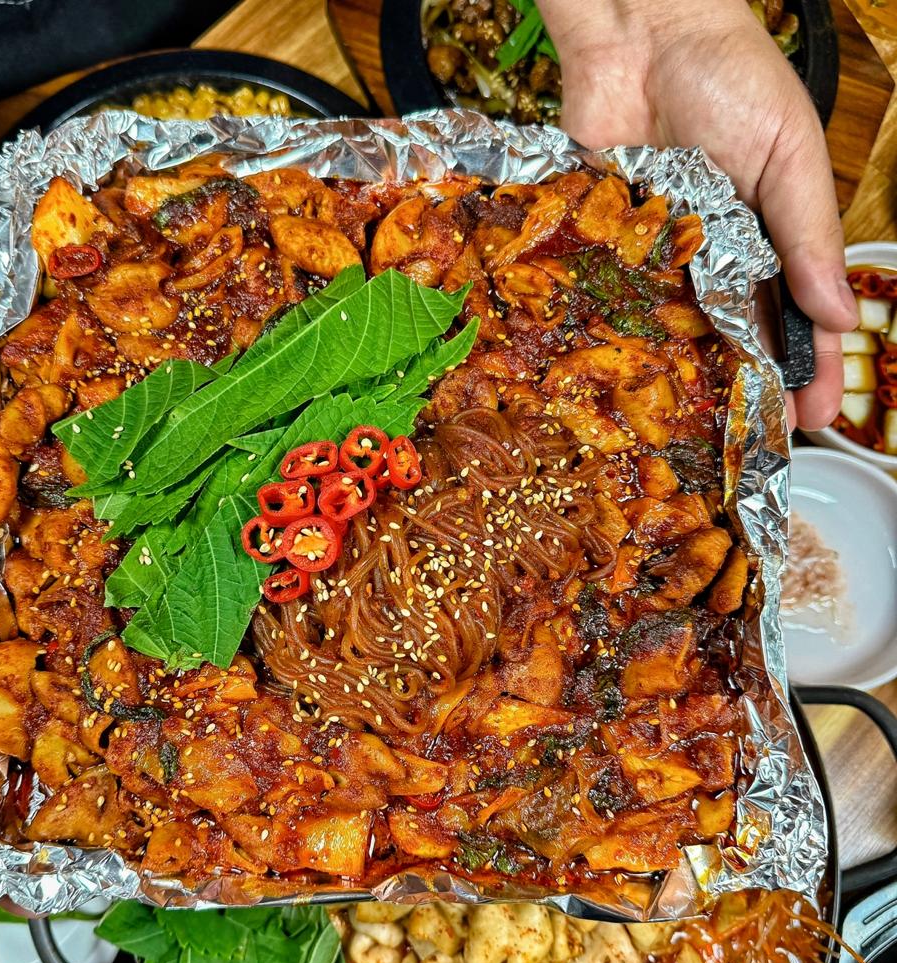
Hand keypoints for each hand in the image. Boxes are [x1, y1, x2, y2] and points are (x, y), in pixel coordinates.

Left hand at [540, 0, 857, 428]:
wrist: (641, 35)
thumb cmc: (729, 80)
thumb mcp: (789, 154)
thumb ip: (808, 233)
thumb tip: (837, 315)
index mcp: (765, 238)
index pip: (793, 315)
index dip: (807, 367)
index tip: (818, 416)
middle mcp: (709, 257)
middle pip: (732, 337)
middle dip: (749, 391)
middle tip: (757, 443)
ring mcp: (656, 257)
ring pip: (675, 332)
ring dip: (689, 381)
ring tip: (700, 432)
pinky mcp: (604, 247)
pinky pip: (615, 301)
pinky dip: (623, 339)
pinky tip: (630, 382)